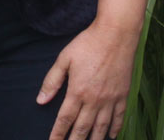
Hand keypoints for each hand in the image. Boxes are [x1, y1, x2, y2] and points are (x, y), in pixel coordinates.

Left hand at [38, 19, 138, 139]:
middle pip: (82, 128)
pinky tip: (111, 136)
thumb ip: (52, 81)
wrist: (116, 34)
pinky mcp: (123, 95)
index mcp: (77, 91)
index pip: (65, 119)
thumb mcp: (64, 59)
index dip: (58, 134)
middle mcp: (94, 99)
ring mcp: (110, 99)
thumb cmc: (88, 44)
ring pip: (101, 127)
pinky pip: (119, 117)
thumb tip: (41, 100)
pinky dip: (115, 129)